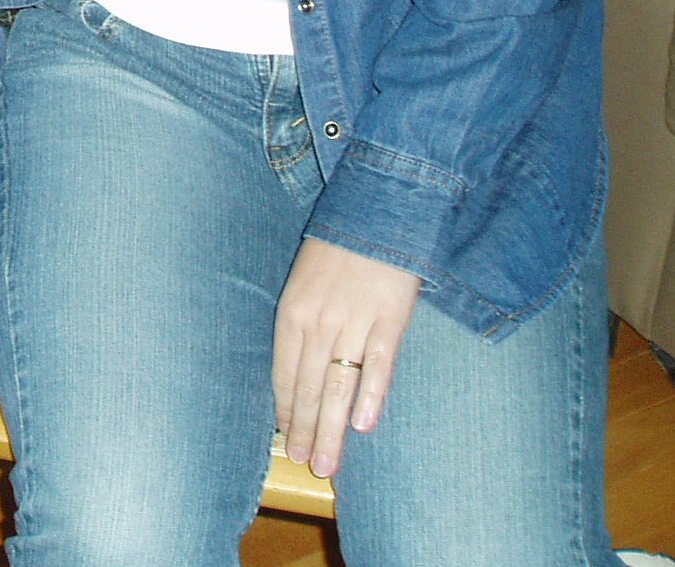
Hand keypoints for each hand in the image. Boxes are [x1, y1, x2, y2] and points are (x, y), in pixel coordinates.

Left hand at [271, 237, 420, 477]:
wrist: (379, 211)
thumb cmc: (338, 249)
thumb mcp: (304, 282)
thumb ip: (302, 325)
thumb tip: (299, 371)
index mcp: (292, 312)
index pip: (284, 373)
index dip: (285, 410)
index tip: (284, 440)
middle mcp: (319, 321)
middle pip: (308, 387)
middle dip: (305, 430)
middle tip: (307, 465)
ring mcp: (354, 322)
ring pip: (339, 386)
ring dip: (331, 428)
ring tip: (328, 462)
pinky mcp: (390, 320)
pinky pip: (378, 365)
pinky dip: (370, 396)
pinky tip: (363, 425)